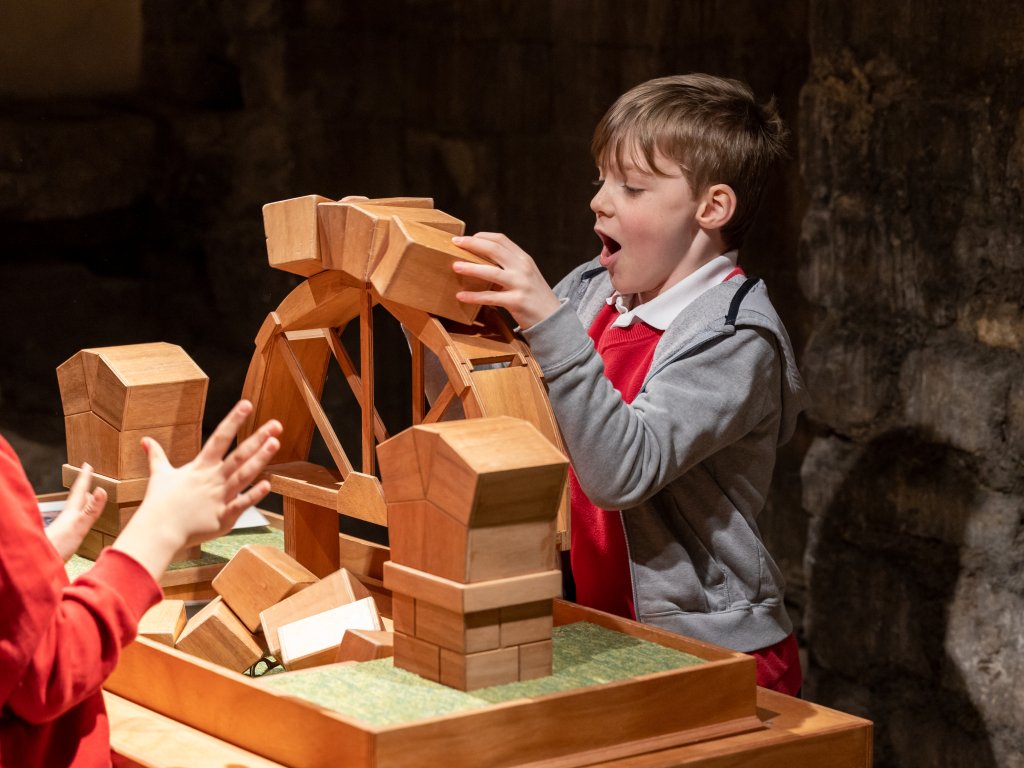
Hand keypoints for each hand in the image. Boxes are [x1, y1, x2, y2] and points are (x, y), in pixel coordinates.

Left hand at [44, 464, 106, 561]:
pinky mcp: (63, 539)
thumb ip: (90, 510)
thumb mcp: (78, 527)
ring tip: (86, 497)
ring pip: (74, 510)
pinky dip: (79, 517)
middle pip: (76, 499)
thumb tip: (101, 490)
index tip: (87, 466)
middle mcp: (67, 518)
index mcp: (71, 513)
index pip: (79, 491)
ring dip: (82, 502)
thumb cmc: (57, 547)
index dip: (84, 478)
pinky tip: (78, 523)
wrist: (38, 566)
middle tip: (87, 477)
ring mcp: (64, 528)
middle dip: (83, 488)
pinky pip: (74, 522)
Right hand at [112, 400, 281, 579]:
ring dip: (260, 459)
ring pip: (244, 475)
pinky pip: (240, 504)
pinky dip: (254, 496)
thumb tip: (145, 440)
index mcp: (200, 467)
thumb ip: (157, 456)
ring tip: (275, 444)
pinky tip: (268, 485)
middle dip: (258, 439)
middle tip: (276, 425)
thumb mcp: (160, 475)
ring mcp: (219, 497)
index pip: (219, 438)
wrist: (157, 532)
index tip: (247, 404)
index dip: (233, 420)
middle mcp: (213, 479)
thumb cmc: (160, 504)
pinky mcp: (223, 517)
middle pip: (238, 455)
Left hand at [451, 233, 560, 328]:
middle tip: (455, 242)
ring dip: (471, 268)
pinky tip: (461, 296)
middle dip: (472, 244)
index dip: (481, 237)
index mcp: (524, 259)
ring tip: (455, 266)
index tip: (466, 238)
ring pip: (491, 271)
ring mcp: (521, 284)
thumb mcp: (525, 275)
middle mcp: (523, 268)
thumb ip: (508, 266)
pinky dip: (474, 296)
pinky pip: (491, 297)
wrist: (553, 318)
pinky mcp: (517, 302)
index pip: (501, 240)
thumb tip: (480, 261)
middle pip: (494, 249)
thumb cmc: (534, 296)